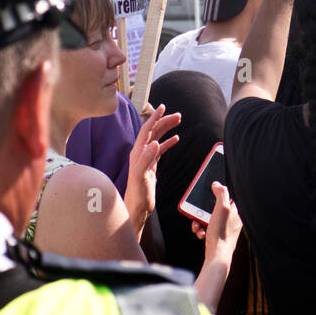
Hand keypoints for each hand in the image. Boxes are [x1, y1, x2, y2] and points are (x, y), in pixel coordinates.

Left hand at [124, 103, 180, 232]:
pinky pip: (161, 149)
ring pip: (158, 138)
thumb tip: (155, 143)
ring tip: (178, 121)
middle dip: (164, 121)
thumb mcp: (141, 177)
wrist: (137, 206)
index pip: (146, 130)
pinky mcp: (151, 165)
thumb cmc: (137, 194)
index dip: (154, 118)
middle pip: (153, 131)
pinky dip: (168, 142)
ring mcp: (146, 158)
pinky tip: (176, 139)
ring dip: (167, 129)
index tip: (163, 108)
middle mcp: (141, 153)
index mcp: (138, 153)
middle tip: (177, 115)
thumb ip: (146, 159)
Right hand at [191, 182, 242, 265]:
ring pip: (208, 219)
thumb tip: (217, 184)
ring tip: (196, 225)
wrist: (217, 257)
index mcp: (237, 212)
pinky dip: (201, 229)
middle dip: (202, 210)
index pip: (228, 197)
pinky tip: (199, 233)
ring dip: (199, 221)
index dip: (217, 193)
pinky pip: (206, 228)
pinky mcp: (217, 237)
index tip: (209, 190)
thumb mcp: (222, 208)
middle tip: (196, 212)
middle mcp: (232, 220)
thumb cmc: (221, 233)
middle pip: (214, 208)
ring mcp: (225, 229)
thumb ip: (221, 193)